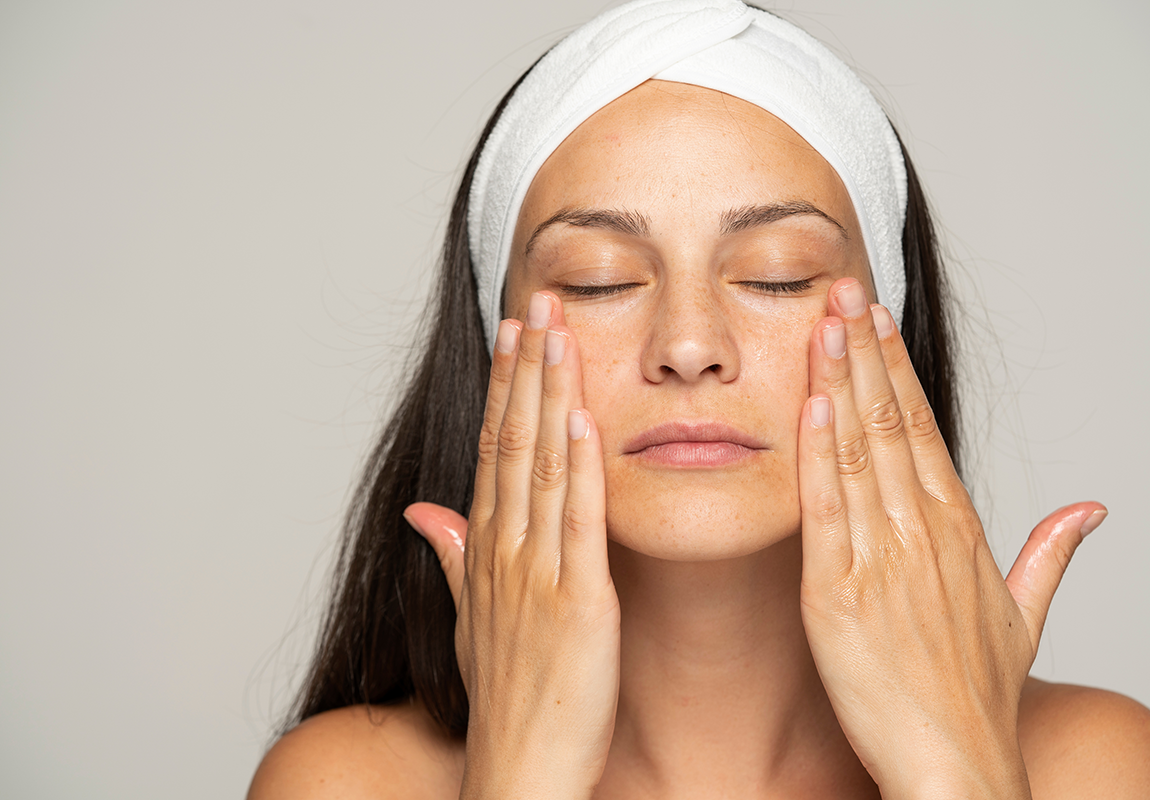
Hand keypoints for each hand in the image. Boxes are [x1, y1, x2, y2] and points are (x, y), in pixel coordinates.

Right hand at [405, 291, 619, 799]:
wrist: (518, 771)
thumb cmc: (507, 700)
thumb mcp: (471, 620)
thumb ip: (452, 559)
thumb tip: (426, 512)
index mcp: (486, 554)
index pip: (493, 452)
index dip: (502, 389)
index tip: (512, 335)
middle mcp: (503, 554)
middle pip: (512, 443)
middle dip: (524, 370)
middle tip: (537, 302)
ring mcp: (536, 575)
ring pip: (539, 468)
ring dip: (548, 395)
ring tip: (556, 331)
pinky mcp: (576, 604)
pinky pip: (575, 525)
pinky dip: (577, 469)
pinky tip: (581, 417)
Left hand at [797, 278, 1105, 798]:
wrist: (957, 765)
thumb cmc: (979, 695)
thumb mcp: (1025, 617)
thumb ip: (1052, 554)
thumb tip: (1090, 508)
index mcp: (959, 529)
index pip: (923, 427)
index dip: (896, 368)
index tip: (877, 318)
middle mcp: (924, 531)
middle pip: (891, 421)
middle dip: (864, 350)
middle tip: (843, 288)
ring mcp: (882, 557)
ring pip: (859, 450)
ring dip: (840, 381)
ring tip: (823, 322)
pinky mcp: (839, 592)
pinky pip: (827, 509)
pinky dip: (818, 453)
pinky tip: (811, 405)